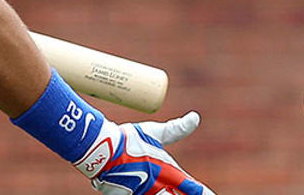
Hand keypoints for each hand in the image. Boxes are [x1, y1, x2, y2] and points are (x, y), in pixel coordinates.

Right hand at [78, 112, 213, 194]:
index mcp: (167, 169)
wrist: (102, 150)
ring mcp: (142, 193)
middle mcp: (157, 185)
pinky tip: (139, 188)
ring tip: (167, 192)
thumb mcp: (155, 133)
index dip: (201, 192)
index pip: (190, 185)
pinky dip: (142, 193)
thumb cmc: (130, 139)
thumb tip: (195, 117)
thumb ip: (177, 129)